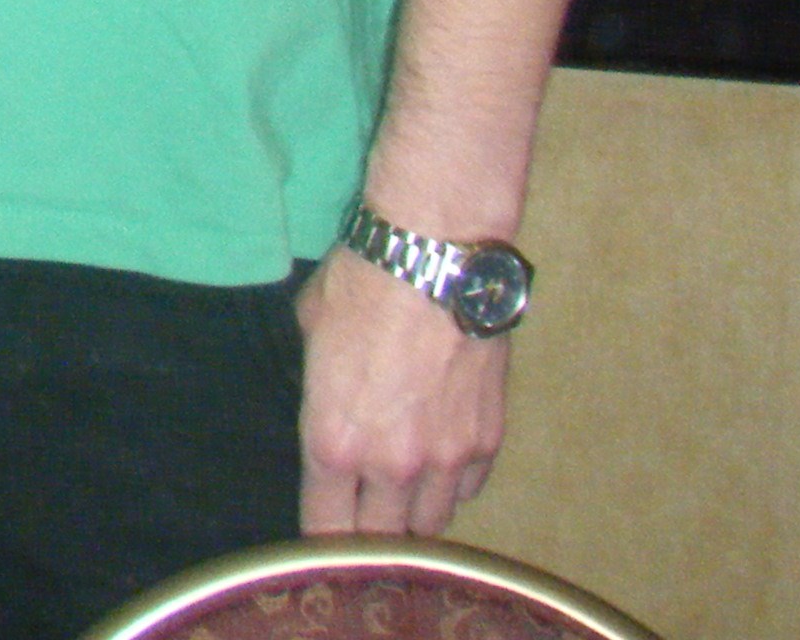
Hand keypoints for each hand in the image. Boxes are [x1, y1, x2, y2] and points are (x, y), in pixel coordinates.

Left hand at [296, 246, 508, 535]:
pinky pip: (468, 488)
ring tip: (402, 505)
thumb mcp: (312, 331)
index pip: (325, 529)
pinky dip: (452, 486)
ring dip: (413, 517)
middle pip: (381, 541)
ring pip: (431, 523)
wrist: (436, 257)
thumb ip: (320, 384)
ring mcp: (446, 458)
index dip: (320, 542)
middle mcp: (391, 465)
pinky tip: (440, 469)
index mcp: (333, 443)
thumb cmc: (360, 283)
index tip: (320, 542)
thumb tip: (329, 393)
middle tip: (362, 527)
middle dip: (368, 539)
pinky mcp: (488, 440)